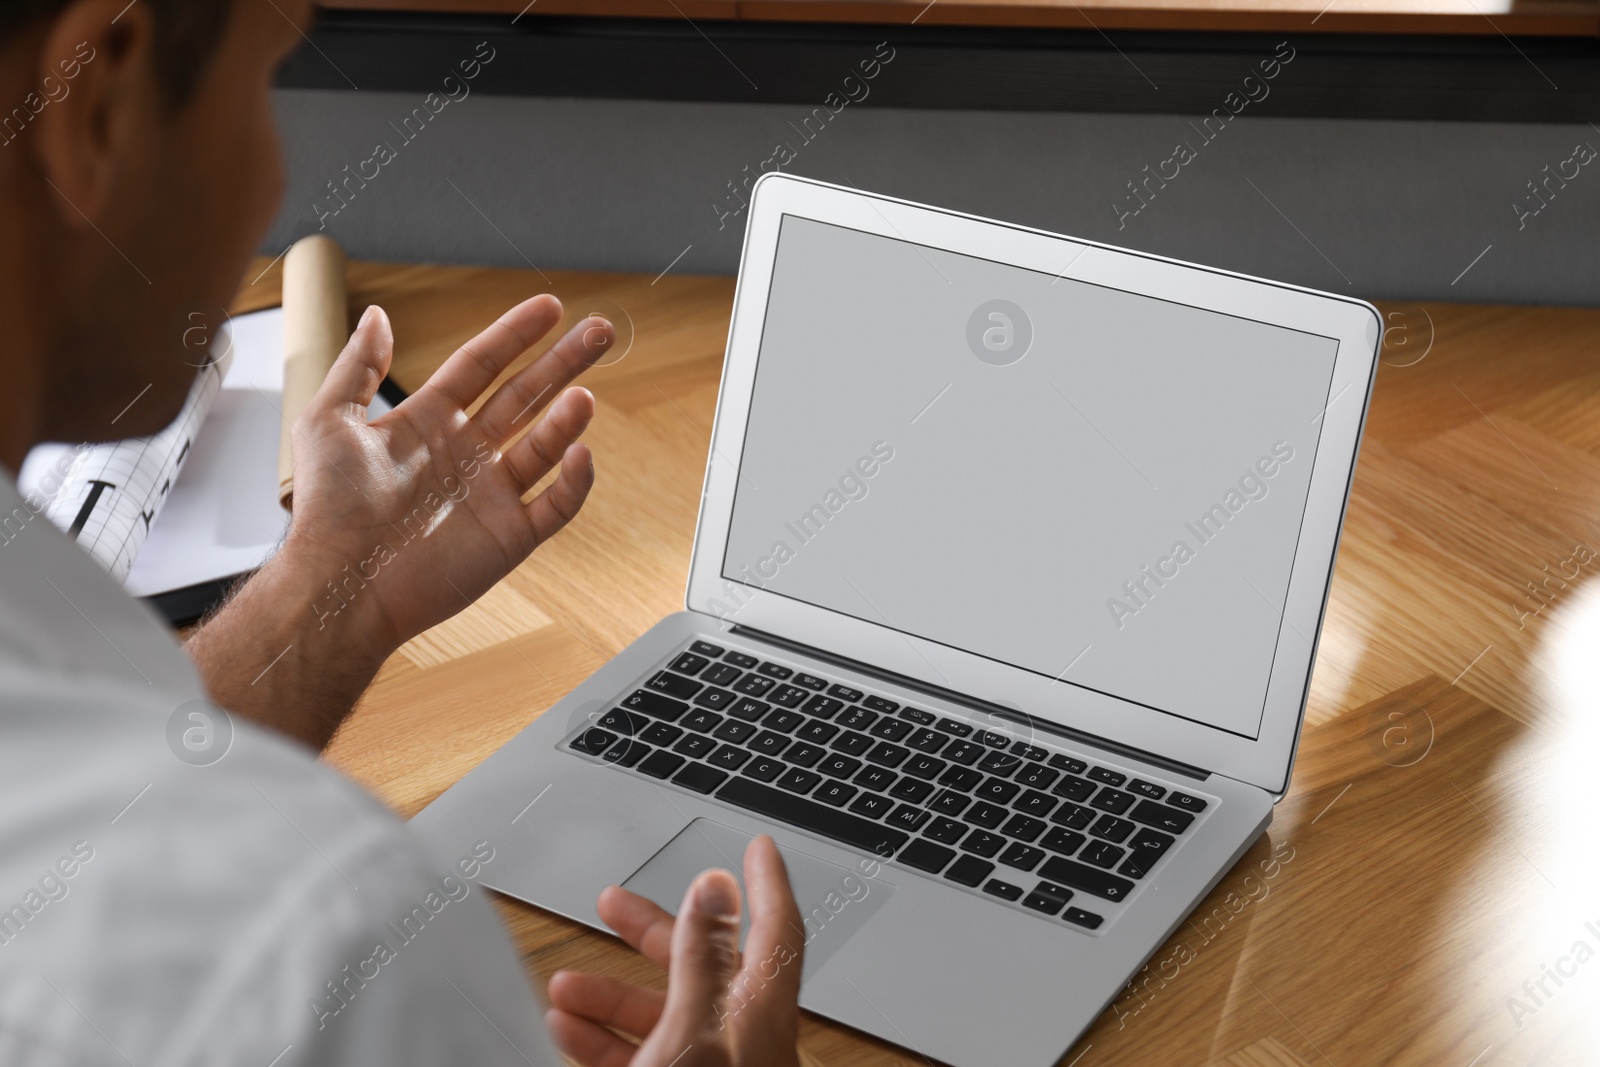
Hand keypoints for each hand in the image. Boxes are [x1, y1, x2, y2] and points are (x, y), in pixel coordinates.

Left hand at [286, 294, 611, 655]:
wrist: (342, 584)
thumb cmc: (329, 509)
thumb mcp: (328, 421)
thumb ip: (357, 366)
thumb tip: (376, 315)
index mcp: (428, 422)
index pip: (483, 365)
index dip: (515, 334)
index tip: (550, 307)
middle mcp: (465, 452)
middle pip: (526, 395)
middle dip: (564, 361)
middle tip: (598, 331)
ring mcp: (491, 493)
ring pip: (545, 445)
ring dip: (567, 419)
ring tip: (584, 395)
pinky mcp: (510, 536)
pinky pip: (556, 504)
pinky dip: (575, 480)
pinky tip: (582, 453)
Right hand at [546, 836, 804, 1066]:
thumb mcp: (696, 1030)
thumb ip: (703, 958)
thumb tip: (716, 887)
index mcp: (759, 1011)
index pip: (776, 929)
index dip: (767, 883)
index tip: (760, 848)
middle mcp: (744, 1035)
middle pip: (701, 963)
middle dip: (652, 931)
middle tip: (613, 904)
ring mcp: (716, 1064)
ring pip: (665, 1011)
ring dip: (612, 993)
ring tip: (566, 985)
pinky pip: (647, 1049)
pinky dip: (607, 1036)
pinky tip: (571, 1028)